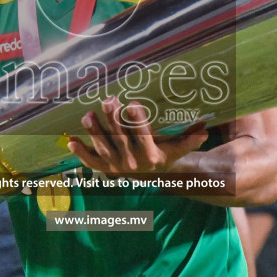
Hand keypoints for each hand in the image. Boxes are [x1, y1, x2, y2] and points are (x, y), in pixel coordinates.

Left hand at [68, 97, 207, 177]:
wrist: (153, 176)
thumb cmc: (165, 154)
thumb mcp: (179, 148)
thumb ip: (191, 138)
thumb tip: (205, 128)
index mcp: (151, 155)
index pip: (144, 136)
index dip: (138, 121)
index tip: (133, 104)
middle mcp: (133, 162)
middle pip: (121, 139)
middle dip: (113, 120)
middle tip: (109, 100)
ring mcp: (116, 166)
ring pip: (103, 148)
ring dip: (94, 132)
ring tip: (88, 115)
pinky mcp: (104, 168)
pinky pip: (91, 162)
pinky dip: (80, 153)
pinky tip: (71, 141)